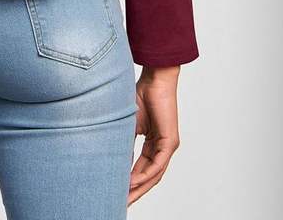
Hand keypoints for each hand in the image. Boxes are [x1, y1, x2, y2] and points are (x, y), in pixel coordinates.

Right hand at [129, 65, 180, 203]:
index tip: (117, 191)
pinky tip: (133, 181)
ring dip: (139, 187)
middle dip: (134, 191)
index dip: (129, 182)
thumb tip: (111, 159)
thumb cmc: (141, 95)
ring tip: (125, 198)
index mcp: (153, 144)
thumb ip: (124, 143)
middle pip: (148, 177)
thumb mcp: (128, 124)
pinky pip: (158, 164)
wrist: (155, 79)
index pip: (141, 169)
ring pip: (154, 174)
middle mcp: (162, 148)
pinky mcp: (171, 142)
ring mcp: (168, 146)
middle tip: (121, 203)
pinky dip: (145, 174)